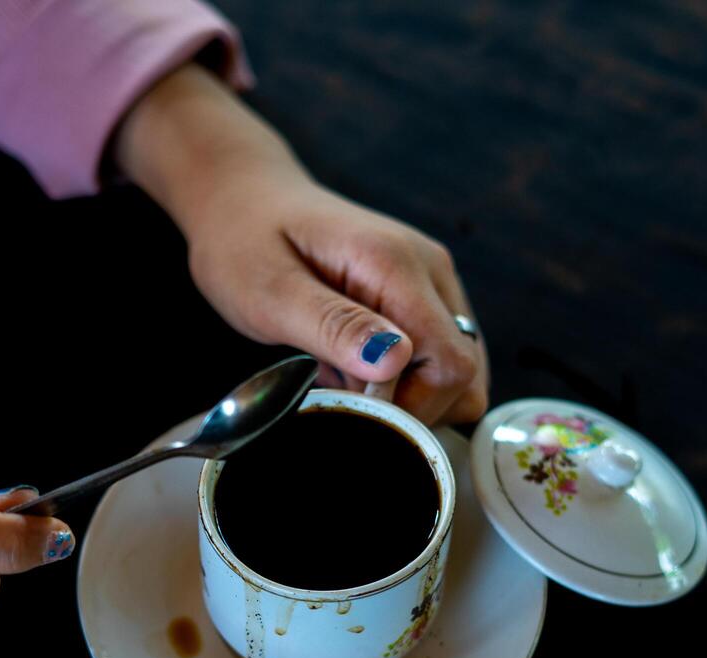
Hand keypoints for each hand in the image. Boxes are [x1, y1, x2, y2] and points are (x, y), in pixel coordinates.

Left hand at [115, 64, 488, 425]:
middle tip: (343, 393)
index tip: (354, 407)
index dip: (409, 406)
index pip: (450, 363)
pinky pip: (437, 358)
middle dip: (408, 406)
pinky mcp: (422, 295)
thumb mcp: (271, 294)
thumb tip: (395, 361)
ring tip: (345, 375)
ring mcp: (431, 281)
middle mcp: (429, 269)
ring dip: (406, 395)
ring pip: (457, 372)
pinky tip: (355, 365)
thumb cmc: (244, 244)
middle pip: (463, 373)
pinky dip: (402, 380)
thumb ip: (334, 327)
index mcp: (396, 264)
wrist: (243, 201)